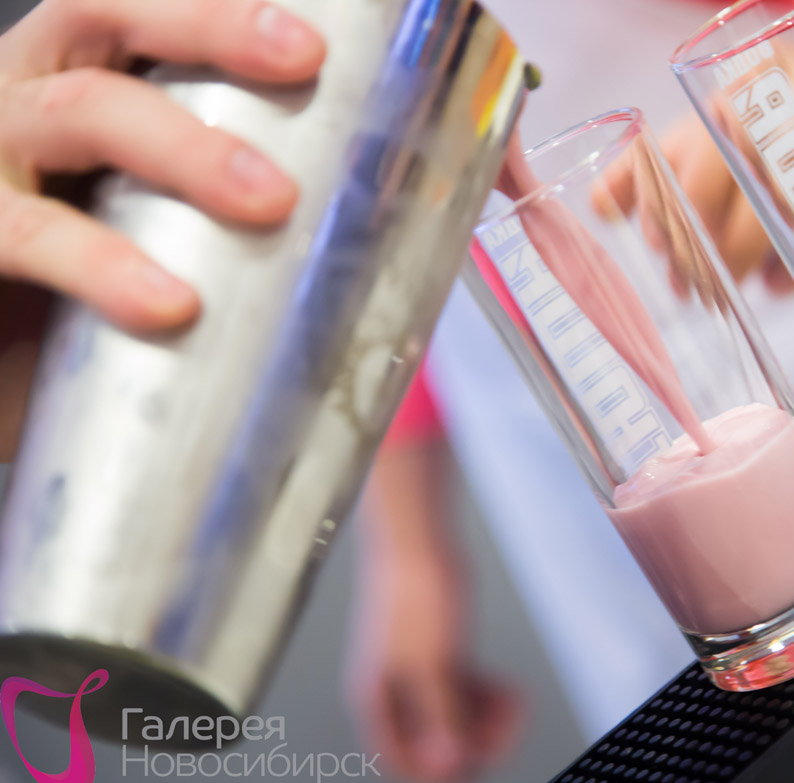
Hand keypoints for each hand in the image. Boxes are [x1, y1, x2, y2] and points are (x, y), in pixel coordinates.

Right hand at [0, 0, 325, 459]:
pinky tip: (168, 304)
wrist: (6, 373)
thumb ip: (248, 225)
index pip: (147, 10)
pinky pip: (24, 236)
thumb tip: (393, 247)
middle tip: (304, 66)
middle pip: (108, 18)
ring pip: (77, 112)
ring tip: (268, 203)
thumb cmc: (91, 302)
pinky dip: (100, 264)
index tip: (313, 39)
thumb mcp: (168, 240)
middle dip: (212, 34)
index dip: (220, 7)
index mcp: (92, 79)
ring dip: (184, 148)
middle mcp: (34, 96)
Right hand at [346, 442, 522, 782]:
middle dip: (476, 741)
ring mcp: (416, 675)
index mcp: (378, 700)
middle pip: (435, 747)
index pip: (404, 764)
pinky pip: (463, 694)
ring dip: (487, 720)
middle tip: (510, 723)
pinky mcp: (436, 656)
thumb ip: (442, 716)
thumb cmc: (417, 588)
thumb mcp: (435, 661)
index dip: (443, 772)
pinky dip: (487, 697)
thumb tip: (451, 766)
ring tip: (514, 702)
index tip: (480, 757)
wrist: (419, 535)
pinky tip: (509, 689)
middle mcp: (393, 693)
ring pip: (454, 721)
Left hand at [601, 0, 793, 294]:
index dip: (684, 211)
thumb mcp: (705, 130)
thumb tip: (601, 206)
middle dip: (725, 248)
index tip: (668, 252)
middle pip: (761, 184)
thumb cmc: (770, 120)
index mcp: (753, 83)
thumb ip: (650, 165)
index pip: (710, 154)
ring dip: (774, 255)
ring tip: (744, 286)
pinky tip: (784, 284)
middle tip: (702, 290)